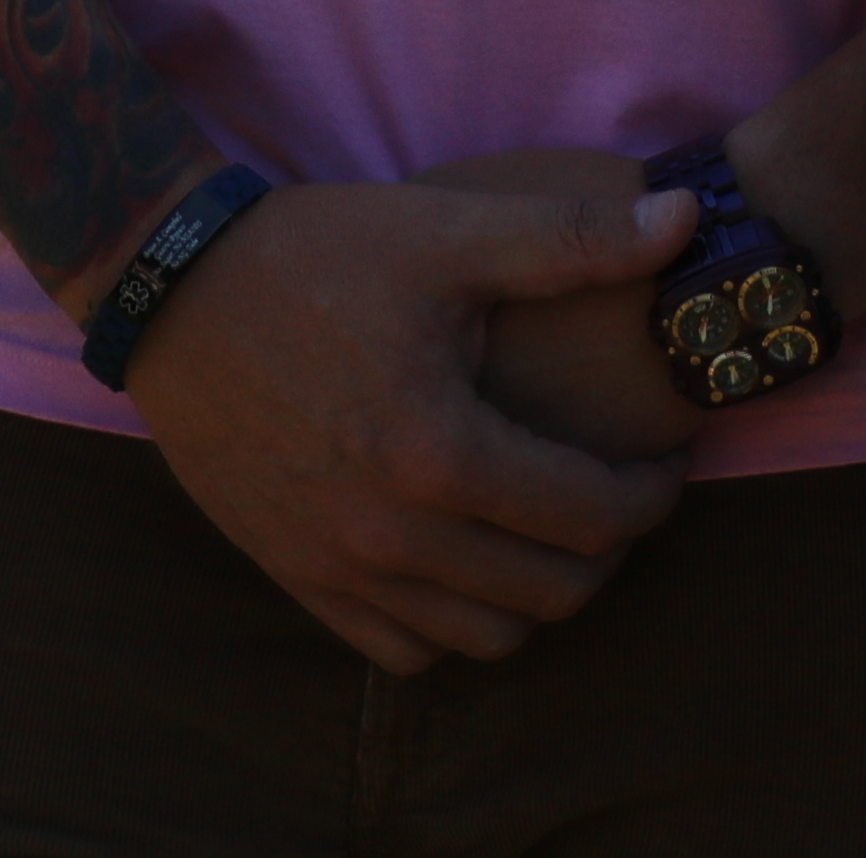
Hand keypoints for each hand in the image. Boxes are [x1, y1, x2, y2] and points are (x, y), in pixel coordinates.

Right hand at [113, 174, 697, 671]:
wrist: (174, 292)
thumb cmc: (316, 255)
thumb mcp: (450, 231)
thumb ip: (577, 237)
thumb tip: (691, 216)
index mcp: (439, 452)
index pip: (591, 517)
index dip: (653, 494)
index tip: (669, 457)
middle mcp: (388, 533)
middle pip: (551, 593)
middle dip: (610, 549)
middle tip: (621, 493)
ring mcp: (335, 566)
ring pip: (482, 637)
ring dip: (539, 594)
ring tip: (553, 527)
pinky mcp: (293, 575)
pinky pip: (400, 649)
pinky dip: (454, 622)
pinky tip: (473, 559)